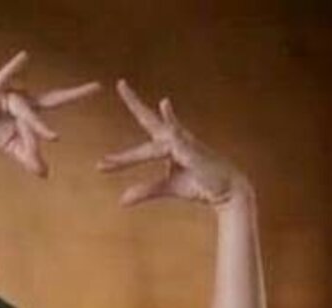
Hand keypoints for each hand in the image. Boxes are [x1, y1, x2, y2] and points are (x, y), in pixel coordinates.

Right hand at [0, 51, 99, 178]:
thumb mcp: (10, 147)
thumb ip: (28, 158)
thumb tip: (46, 174)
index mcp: (29, 110)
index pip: (56, 105)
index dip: (76, 96)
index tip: (99, 87)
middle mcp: (23, 98)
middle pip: (51, 99)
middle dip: (73, 95)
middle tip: (97, 88)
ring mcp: (8, 94)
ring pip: (27, 113)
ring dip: (37, 127)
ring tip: (52, 140)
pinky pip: (3, 80)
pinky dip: (13, 68)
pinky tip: (25, 57)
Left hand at [98, 79, 244, 206]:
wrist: (226, 190)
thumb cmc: (199, 183)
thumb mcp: (167, 187)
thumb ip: (145, 190)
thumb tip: (121, 201)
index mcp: (167, 141)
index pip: (147, 121)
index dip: (134, 104)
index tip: (121, 86)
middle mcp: (174, 137)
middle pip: (148, 120)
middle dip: (134, 102)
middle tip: (120, 83)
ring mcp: (183, 143)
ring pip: (152, 148)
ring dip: (128, 159)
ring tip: (105, 163)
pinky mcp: (192, 152)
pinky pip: (176, 143)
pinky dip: (170, 131)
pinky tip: (164, 110)